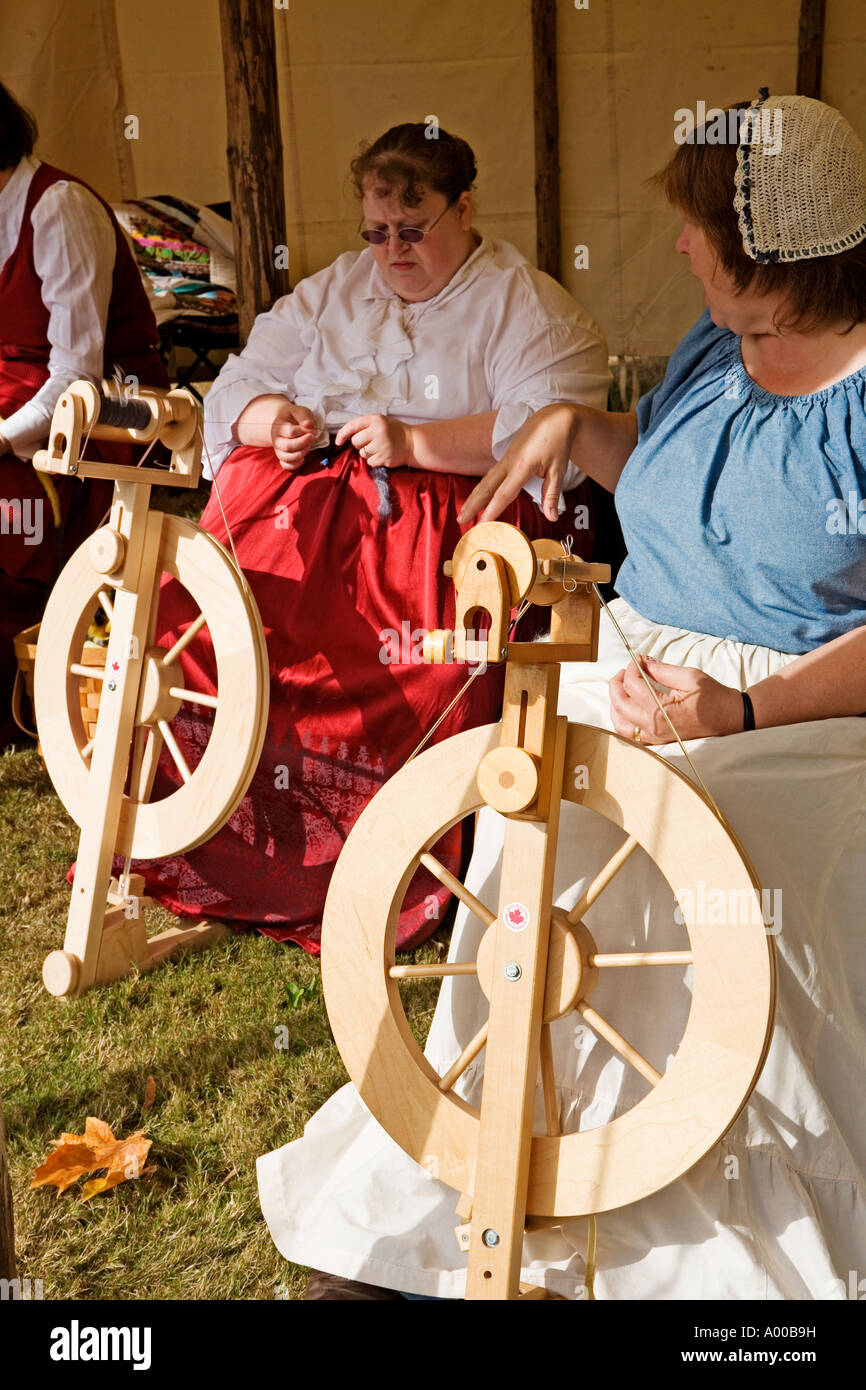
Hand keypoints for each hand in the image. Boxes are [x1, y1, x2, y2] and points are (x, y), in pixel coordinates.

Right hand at [271, 403, 318, 469]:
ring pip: (287, 458)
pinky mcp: (282, 458)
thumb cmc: (294, 417)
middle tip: (312, 437)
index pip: (290, 432)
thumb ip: (304, 416)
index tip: (311, 429)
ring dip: (301, 453)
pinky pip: (287, 466)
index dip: (303, 431)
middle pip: (288, 446)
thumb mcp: (299, 410)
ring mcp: (278, 450)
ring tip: (308, 446)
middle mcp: (276, 439)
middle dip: (303, 443)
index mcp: (278, 426)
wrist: (285, 423)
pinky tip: (303, 457)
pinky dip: (296, 464)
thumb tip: (308, 425)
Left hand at [335, 414, 414, 467]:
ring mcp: (382, 446)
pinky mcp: (384, 458)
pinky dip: (374, 460)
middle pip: (355, 441)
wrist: (413, 443)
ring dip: (368, 453)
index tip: (338, 442)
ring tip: (380, 448)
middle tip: (371, 442)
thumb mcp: (381, 422)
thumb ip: (365, 426)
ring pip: (362, 453)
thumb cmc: (394, 432)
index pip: (352, 426)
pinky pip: (370, 462)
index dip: (342, 434)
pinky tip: (383, 455)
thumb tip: (346, 437)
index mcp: (376, 420)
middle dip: (360, 444)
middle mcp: (378, 431)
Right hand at [458, 403, 578, 523]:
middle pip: (486, 487)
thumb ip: (551, 495)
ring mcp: (505, 459)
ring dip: (473, 498)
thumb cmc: (557, 442)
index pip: (503, 493)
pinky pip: (490, 476)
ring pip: (485, 481)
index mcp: (522, 466)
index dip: (492, 510)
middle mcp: (509, 463)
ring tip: (462, 514)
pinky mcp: (506, 458)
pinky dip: (481, 489)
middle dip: (472, 505)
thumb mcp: (558, 469)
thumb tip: (552, 517)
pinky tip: (476, 498)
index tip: (482, 523)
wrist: (554, 418)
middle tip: (460, 520)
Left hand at [608, 656, 743, 743]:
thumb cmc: (714, 698)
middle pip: (620, 704)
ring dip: (616, 705)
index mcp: (661, 709)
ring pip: (620, 724)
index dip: (632, 667)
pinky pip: (631, 736)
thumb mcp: (689, 676)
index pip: (633, 684)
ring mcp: (655, 738)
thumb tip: (643, 662)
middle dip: (617, 684)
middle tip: (625, 672)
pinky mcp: (659, 742)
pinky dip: (623, 722)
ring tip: (622, 690)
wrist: (731, 718)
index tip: (637, 660)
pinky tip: (627, 710)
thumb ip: (661, 669)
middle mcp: (654, 726)